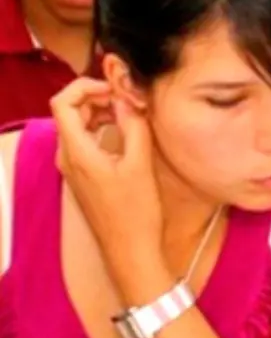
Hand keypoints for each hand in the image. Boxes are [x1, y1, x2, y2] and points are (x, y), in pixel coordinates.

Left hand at [50, 78, 162, 287]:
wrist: (129, 250)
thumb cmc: (136, 212)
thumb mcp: (140, 164)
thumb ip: (133, 126)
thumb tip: (127, 98)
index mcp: (76, 152)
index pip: (63, 102)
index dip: (86, 87)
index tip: (115, 89)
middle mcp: (67, 157)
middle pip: (69, 112)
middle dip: (97, 98)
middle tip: (128, 100)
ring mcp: (72, 168)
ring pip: (77, 126)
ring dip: (100, 113)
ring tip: (130, 115)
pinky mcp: (82, 176)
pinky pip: (84, 142)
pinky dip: (101, 129)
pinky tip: (125, 135)